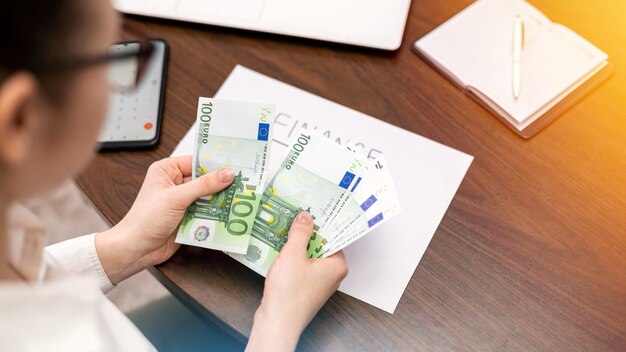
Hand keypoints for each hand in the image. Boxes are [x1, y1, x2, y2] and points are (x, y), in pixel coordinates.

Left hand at [95, 156, 233, 283]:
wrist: (137, 248)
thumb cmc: (146, 219)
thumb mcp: (176, 197)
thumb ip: (203, 185)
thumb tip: (226, 174)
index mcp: (167, 170)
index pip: (197, 162)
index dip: (215, 164)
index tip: (236, 165)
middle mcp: (175, 183)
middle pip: (205, 179)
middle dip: (222, 184)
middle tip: (243, 183)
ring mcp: (182, 201)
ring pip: (208, 196)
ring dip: (221, 200)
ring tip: (240, 198)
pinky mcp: (188, 216)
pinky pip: (207, 211)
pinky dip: (217, 213)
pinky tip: (230, 213)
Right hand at [246, 212, 348, 351]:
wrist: (277, 322)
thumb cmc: (289, 292)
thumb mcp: (293, 254)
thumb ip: (300, 233)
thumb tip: (306, 217)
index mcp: (337, 265)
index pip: (334, 236)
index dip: (321, 222)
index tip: (312, 209)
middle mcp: (332, 275)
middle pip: (321, 246)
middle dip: (306, 233)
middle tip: (294, 217)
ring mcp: (319, 284)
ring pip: (309, 257)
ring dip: (297, 246)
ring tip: (284, 231)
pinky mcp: (305, 290)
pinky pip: (302, 268)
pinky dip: (292, 260)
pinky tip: (279, 252)